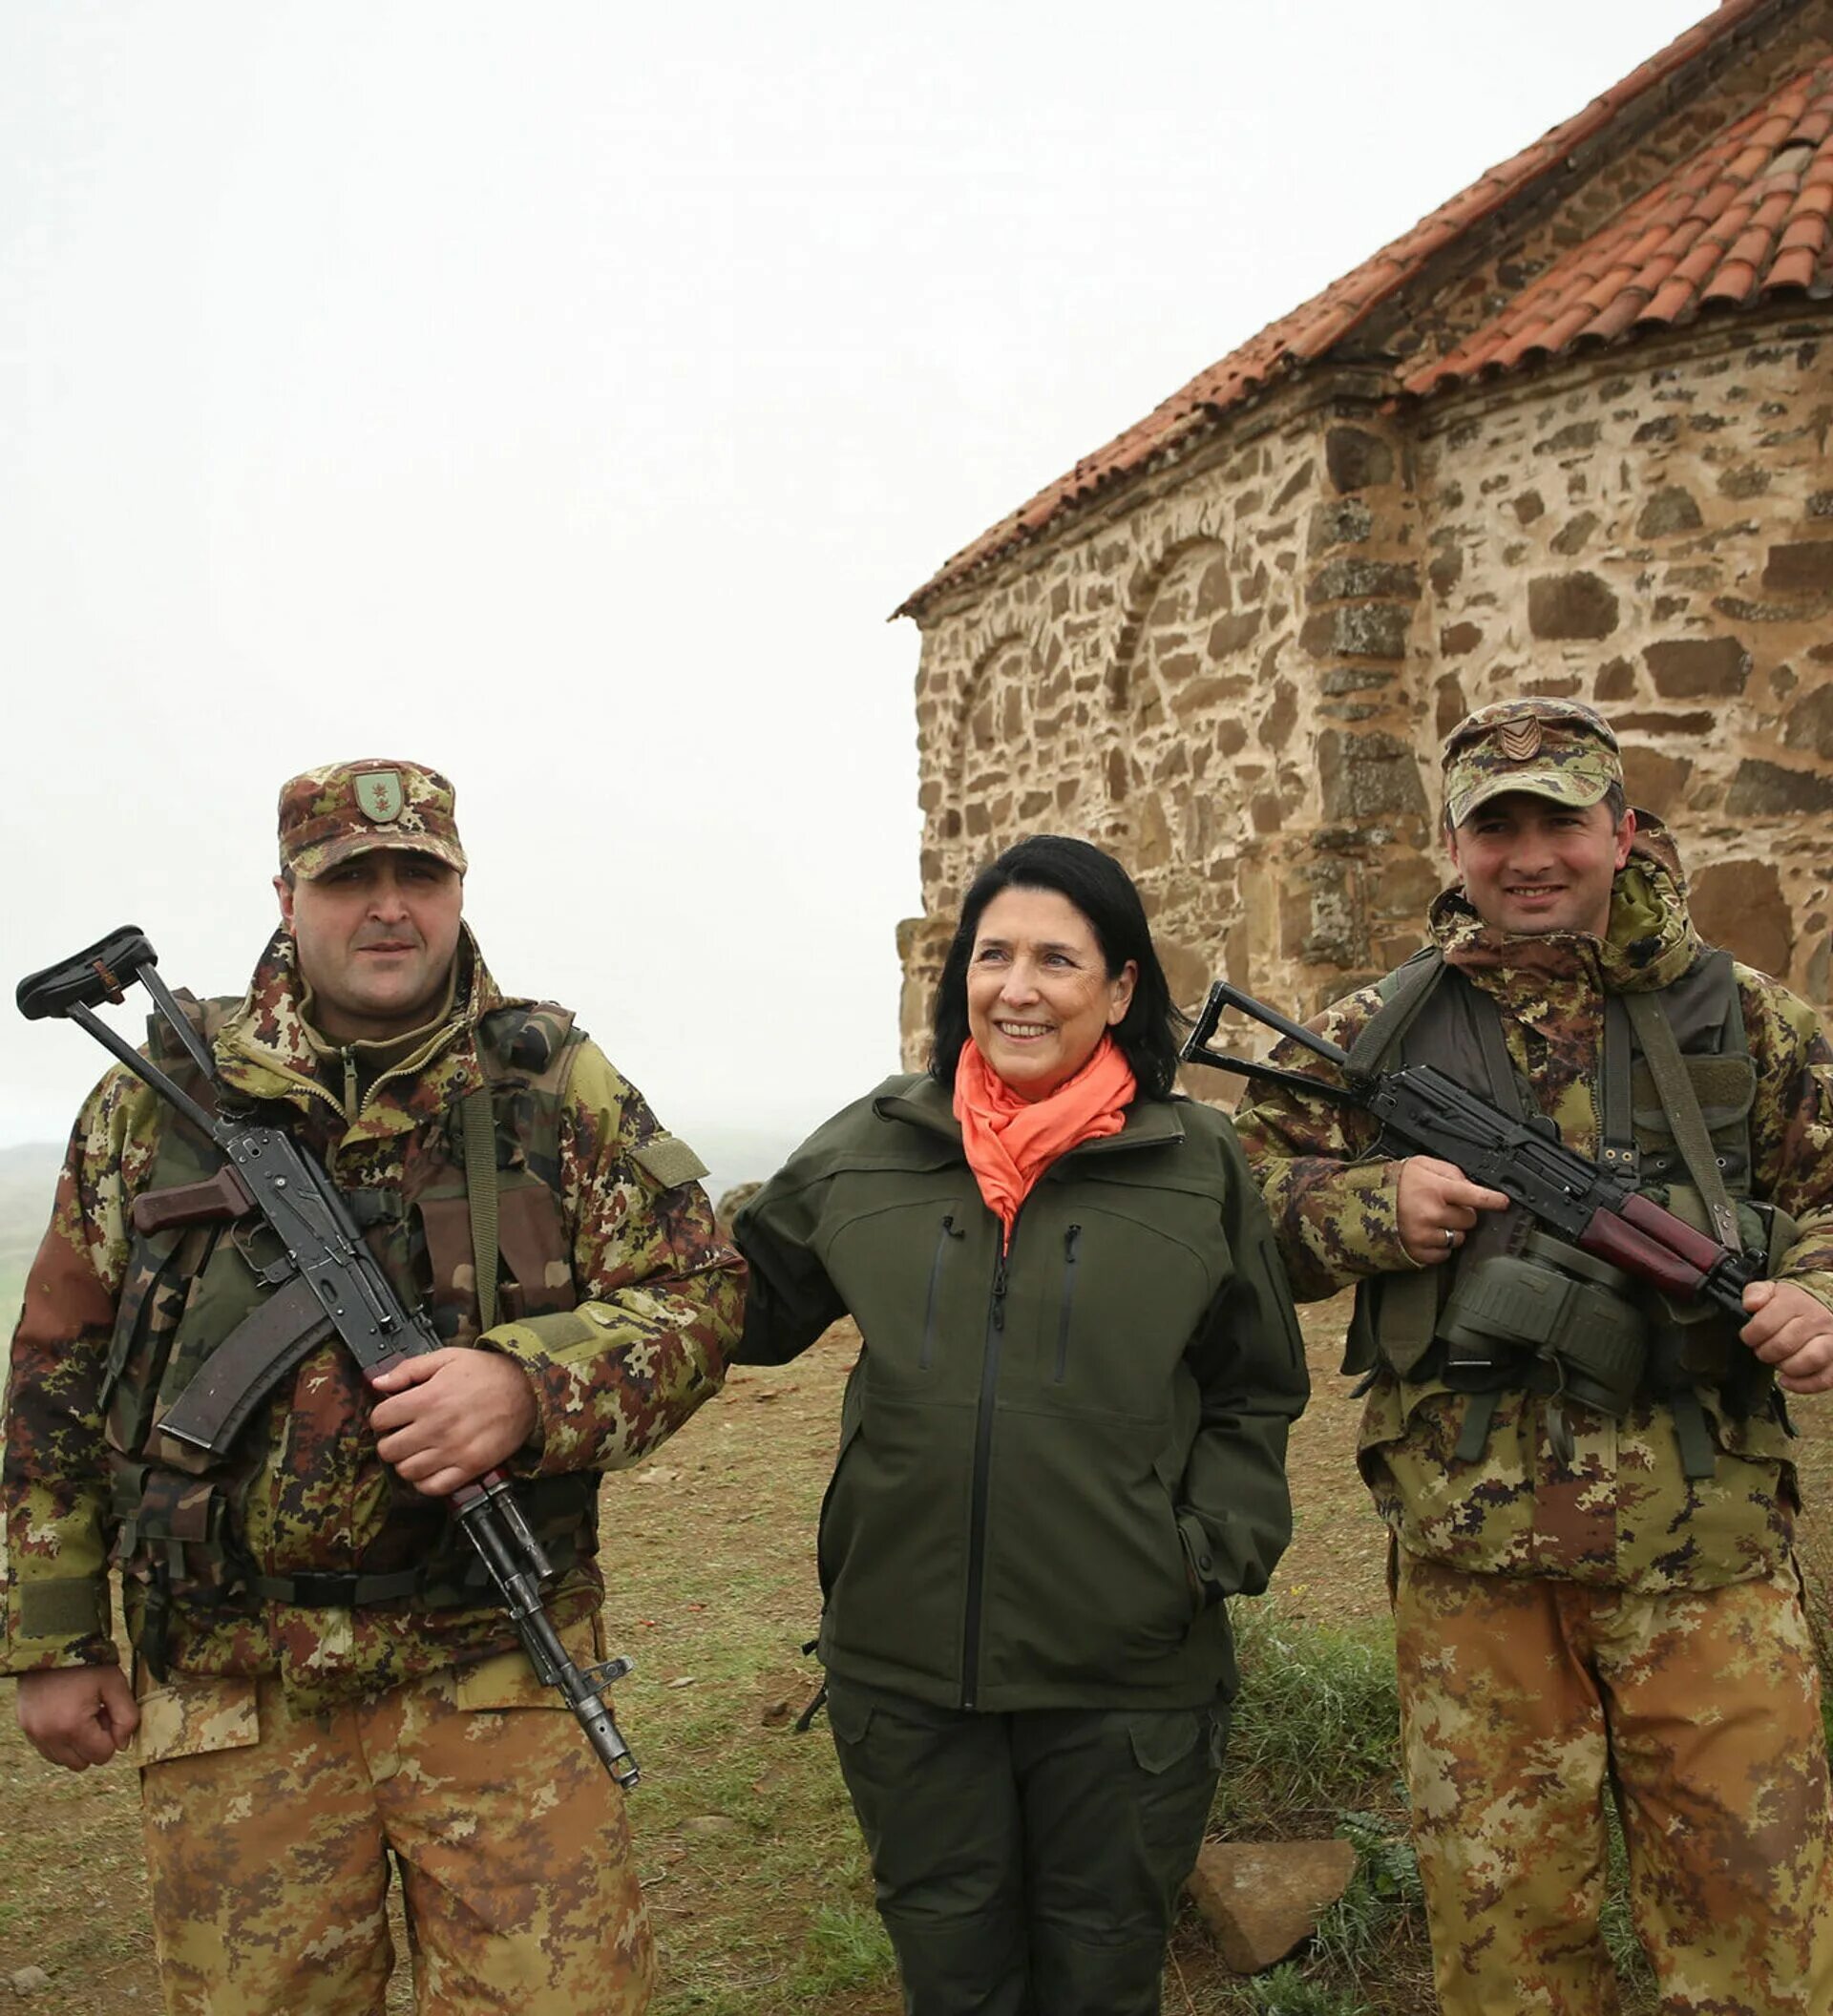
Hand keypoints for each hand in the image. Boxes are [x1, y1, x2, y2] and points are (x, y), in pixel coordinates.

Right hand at [16, 1665, 138, 1770]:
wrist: (52, 1646)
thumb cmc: (86, 1664)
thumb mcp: (115, 1684)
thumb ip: (126, 1716)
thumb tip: (122, 1745)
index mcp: (72, 1726)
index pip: (102, 1755)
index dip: (112, 1737)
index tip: (108, 1714)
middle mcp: (49, 1736)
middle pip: (82, 1763)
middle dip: (94, 1744)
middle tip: (97, 1715)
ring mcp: (34, 1735)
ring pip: (64, 1760)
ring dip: (77, 1746)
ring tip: (81, 1715)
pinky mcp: (26, 1729)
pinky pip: (48, 1751)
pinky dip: (61, 1741)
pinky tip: (67, 1716)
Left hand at [368, 1349, 538, 1495]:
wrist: (528, 1390)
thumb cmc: (487, 1372)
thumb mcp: (448, 1357)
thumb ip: (409, 1369)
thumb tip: (377, 1381)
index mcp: (428, 1398)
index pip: (379, 1418)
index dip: (382, 1416)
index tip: (392, 1415)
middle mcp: (437, 1428)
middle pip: (388, 1449)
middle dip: (391, 1440)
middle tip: (403, 1433)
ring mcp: (453, 1451)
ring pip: (406, 1471)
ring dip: (407, 1461)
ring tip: (418, 1450)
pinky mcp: (469, 1468)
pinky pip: (432, 1487)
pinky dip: (425, 1481)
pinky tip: (430, 1466)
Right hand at [1396, 1155, 1509, 1266]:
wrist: (1364, 1202)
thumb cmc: (1394, 1183)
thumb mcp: (1422, 1165)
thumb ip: (1450, 1172)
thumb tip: (1472, 1187)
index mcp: (1434, 1189)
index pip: (1473, 1195)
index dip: (1492, 1199)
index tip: (1503, 1203)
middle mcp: (1431, 1214)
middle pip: (1469, 1220)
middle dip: (1463, 1213)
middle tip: (1445, 1206)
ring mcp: (1424, 1236)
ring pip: (1458, 1239)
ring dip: (1451, 1230)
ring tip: (1432, 1220)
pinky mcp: (1418, 1252)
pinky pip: (1444, 1254)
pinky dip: (1439, 1246)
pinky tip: (1427, 1233)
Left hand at [1739, 1280, 1832, 1395]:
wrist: (1824, 1305)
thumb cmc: (1794, 1303)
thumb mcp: (1772, 1290)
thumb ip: (1755, 1293)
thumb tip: (1751, 1305)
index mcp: (1796, 1302)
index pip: (1765, 1324)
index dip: (1750, 1336)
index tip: (1749, 1337)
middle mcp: (1818, 1320)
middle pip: (1784, 1345)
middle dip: (1765, 1352)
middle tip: (1762, 1350)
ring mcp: (1832, 1341)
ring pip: (1809, 1360)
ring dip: (1786, 1367)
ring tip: (1778, 1362)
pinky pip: (1825, 1379)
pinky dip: (1803, 1384)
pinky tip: (1787, 1380)